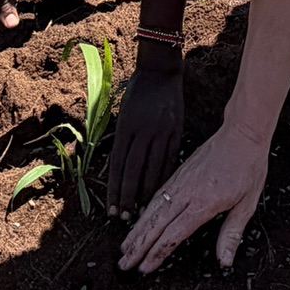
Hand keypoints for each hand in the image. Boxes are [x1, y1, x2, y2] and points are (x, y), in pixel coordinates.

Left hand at [106, 57, 184, 218]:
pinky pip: (170, 159)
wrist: (160, 71)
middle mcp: (143, 130)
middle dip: (128, 197)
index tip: (111, 210)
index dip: (114, 190)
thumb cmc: (137, 92)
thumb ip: (122, 141)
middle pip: (133, 170)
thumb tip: (117, 172)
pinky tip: (162, 193)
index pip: (118, 165)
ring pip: (153, 168)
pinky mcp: (177, 130)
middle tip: (124, 219)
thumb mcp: (123, 114)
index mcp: (126, 126)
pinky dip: (165, 178)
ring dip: (147, 193)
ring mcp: (162, 131)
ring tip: (142, 212)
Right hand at [118, 119, 269, 274]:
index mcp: (203, 204)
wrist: (241, 134)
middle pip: (155, 225)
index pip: (173, 235)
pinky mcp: (178, 174)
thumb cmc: (247, 166)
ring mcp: (179, 183)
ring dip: (136, 231)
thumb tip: (225, 260)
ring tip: (124, 247)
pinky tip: (138, 221)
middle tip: (124, 264)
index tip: (145, 267)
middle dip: (137, 246)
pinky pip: (156, 196)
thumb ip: (231, 234)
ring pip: (151, 210)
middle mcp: (186, 194)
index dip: (157, 253)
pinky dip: (144, 211)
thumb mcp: (247, 204)